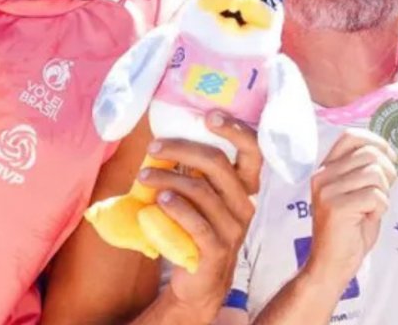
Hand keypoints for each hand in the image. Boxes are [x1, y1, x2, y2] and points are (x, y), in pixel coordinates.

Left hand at [139, 112, 262, 320]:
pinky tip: (159, 200)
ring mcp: (234, 229)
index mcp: (244, 187)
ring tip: (144, 175)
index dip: (235, 130)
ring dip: (169, 178)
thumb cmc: (196, 229)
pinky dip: (176, 207)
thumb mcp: (201, 198)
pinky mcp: (217, 250)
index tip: (210, 116)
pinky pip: (197, 223)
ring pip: (202, 191)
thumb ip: (193, 172)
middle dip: (184, 149)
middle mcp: (244, 204)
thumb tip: (164, 139)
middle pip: (219, 165)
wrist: (200, 282)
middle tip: (155, 146)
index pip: (252, 151)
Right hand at [302, 129, 396, 285]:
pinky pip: (375, 196)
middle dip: (388, 173)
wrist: (332, 264)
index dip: (377, 142)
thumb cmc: (349, 230)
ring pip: (375, 174)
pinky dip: (380, 208)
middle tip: (382, 194)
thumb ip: (366, 171)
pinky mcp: (336, 206)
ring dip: (383, 193)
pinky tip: (367, 219)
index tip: (390, 159)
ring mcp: (327, 190)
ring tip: (371, 209)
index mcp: (326, 169)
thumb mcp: (357, 193)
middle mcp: (323, 176)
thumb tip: (388, 152)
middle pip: (370, 154)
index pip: (351, 136)